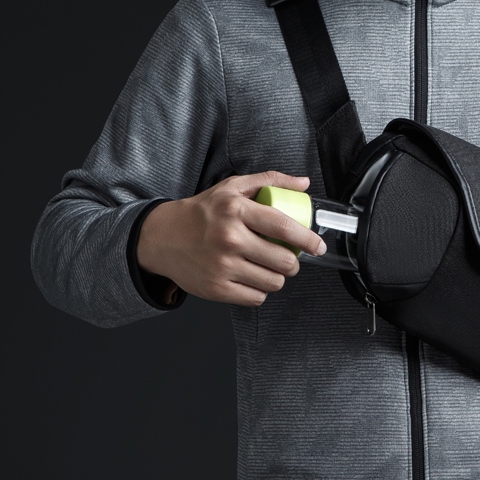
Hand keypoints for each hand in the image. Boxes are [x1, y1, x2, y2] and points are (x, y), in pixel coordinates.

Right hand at [136, 171, 326, 306]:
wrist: (162, 237)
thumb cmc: (203, 212)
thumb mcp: (232, 188)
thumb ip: (270, 182)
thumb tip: (303, 183)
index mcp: (235, 209)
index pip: (283, 227)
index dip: (307, 239)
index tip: (318, 246)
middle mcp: (229, 238)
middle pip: (284, 261)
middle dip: (293, 262)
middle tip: (288, 258)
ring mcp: (222, 266)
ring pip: (274, 282)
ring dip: (277, 277)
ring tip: (267, 267)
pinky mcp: (216, 288)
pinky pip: (256, 297)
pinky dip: (259, 290)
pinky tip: (251, 278)